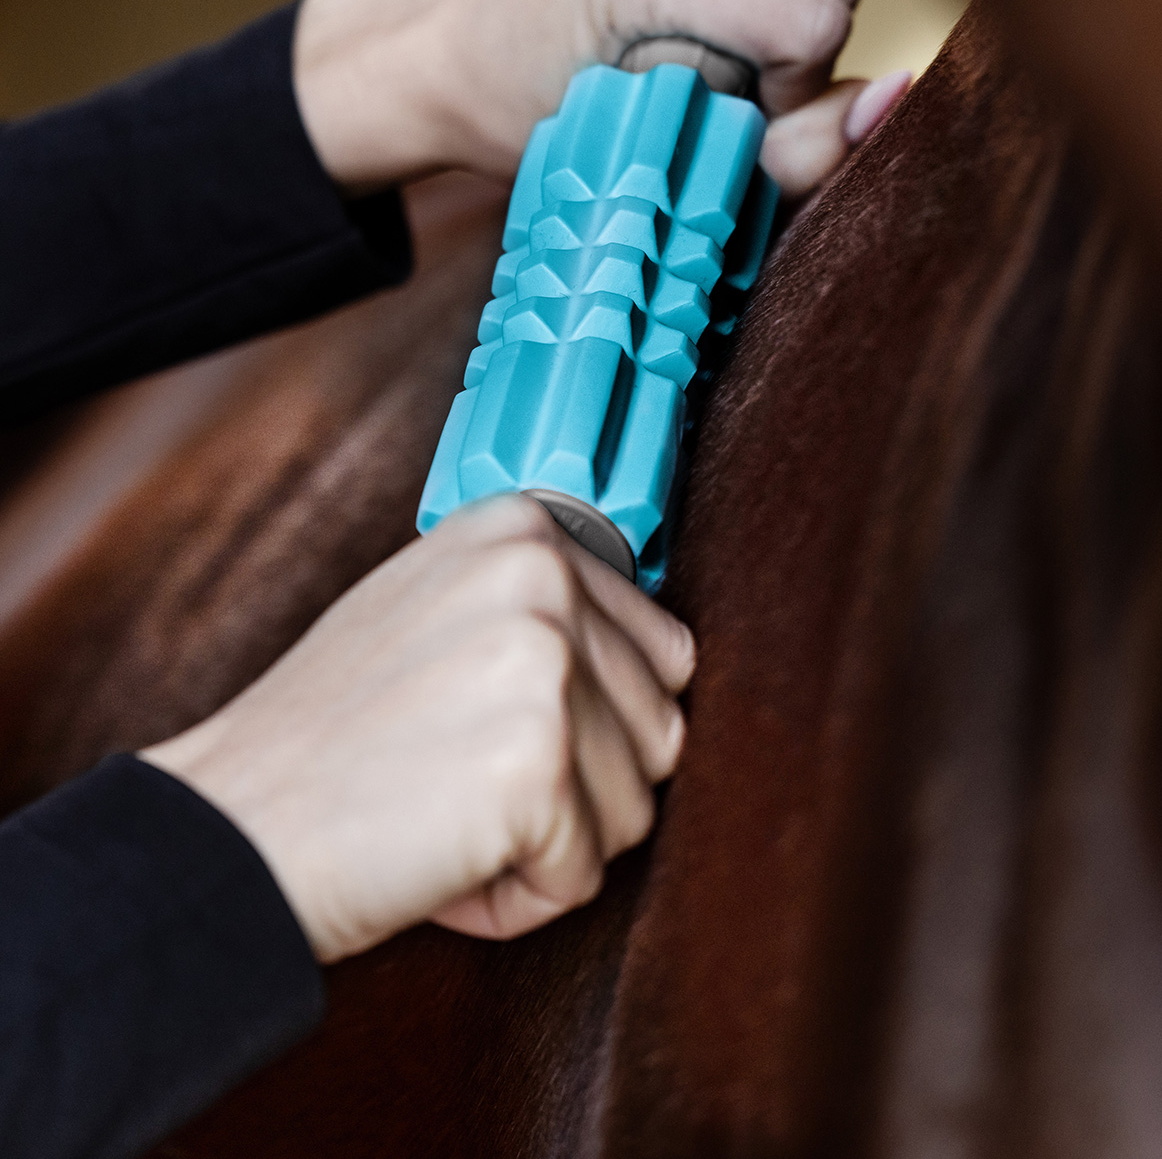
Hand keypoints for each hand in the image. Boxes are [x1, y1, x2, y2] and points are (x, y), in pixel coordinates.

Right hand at [141, 495, 693, 962]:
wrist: (229, 825)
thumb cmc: (329, 738)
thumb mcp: (437, 609)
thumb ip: (541, 610)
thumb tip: (668, 658)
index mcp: (524, 530)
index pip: (662, 654)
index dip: (590, 726)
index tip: (492, 729)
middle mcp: (544, 577)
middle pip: (658, 732)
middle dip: (578, 789)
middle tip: (464, 782)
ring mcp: (542, 665)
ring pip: (635, 807)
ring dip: (550, 844)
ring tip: (449, 813)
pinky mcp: (537, 765)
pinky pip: (586, 874)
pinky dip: (521, 897)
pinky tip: (442, 859)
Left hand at [293, 0, 899, 199]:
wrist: (441, 47)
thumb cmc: (535, 120)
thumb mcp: (664, 159)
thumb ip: (793, 146)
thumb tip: (896, 94)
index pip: (817, 16)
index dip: (792, 86)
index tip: (724, 110)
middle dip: (797, 36)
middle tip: (714, 71)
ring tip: (710, 27)